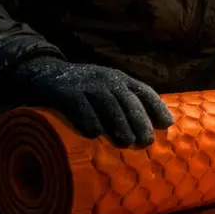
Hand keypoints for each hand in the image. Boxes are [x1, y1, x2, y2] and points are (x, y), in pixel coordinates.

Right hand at [4, 56, 174, 146]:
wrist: (47, 71)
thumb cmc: (85, 88)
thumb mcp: (107, 88)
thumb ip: (125, 102)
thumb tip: (151, 127)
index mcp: (120, 79)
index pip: (144, 91)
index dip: (157, 107)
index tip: (167, 124)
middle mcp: (107, 79)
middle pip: (128, 100)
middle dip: (139, 121)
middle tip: (146, 141)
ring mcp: (87, 85)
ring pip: (108, 104)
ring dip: (118, 124)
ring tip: (126, 142)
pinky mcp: (67, 92)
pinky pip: (81, 106)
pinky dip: (88, 120)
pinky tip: (94, 134)